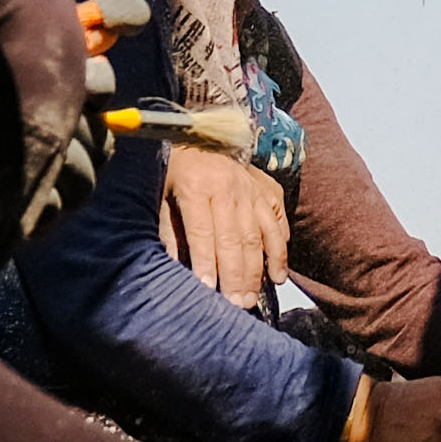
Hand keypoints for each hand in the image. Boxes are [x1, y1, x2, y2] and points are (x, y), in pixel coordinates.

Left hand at [158, 141, 288, 305]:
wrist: (199, 137)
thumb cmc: (174, 173)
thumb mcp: (160, 195)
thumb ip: (167, 230)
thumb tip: (170, 266)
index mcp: (197, 187)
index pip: (203, 232)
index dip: (205, 262)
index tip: (206, 289)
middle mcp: (229, 188)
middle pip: (234, 238)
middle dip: (235, 275)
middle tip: (235, 304)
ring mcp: (251, 190)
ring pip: (258, 235)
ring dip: (258, 270)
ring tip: (253, 298)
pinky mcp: (267, 192)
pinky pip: (277, 225)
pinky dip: (280, 251)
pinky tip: (277, 276)